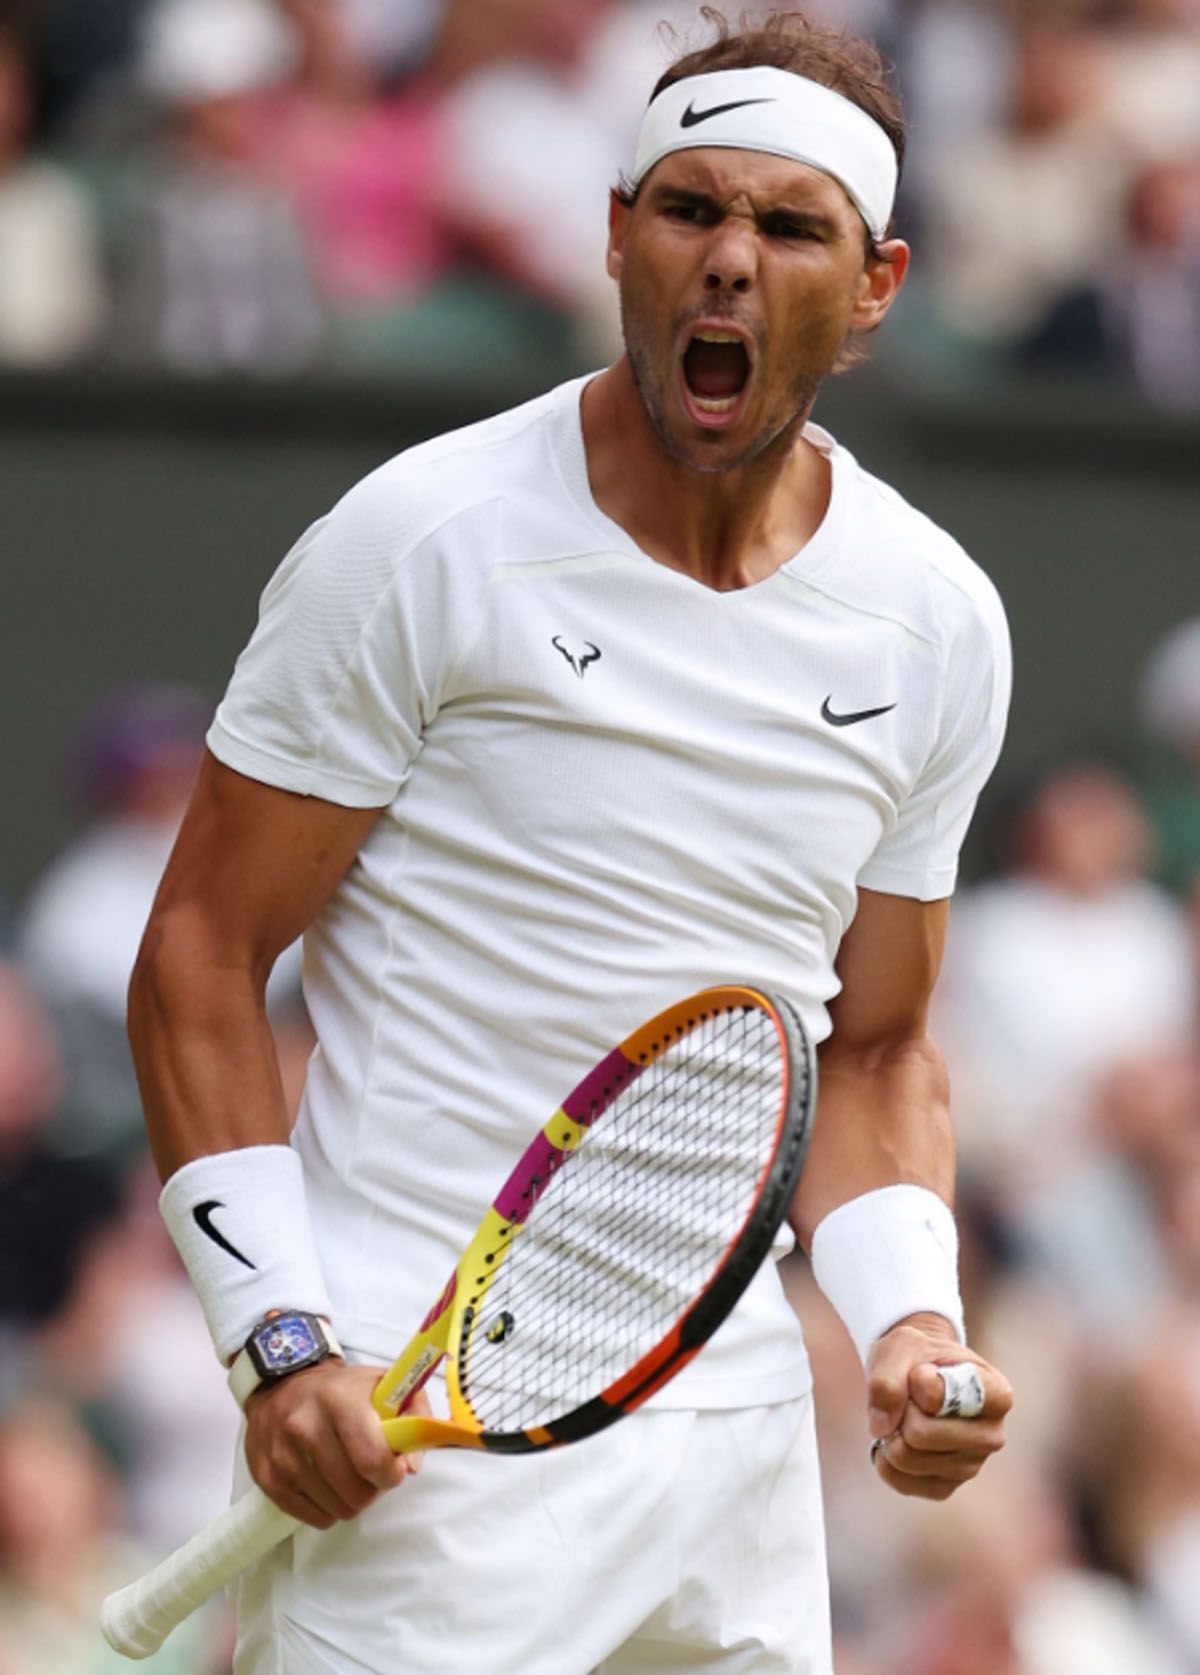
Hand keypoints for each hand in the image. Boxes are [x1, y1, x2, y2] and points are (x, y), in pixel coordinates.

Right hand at [244, 1361, 429, 1528]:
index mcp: (338, 1399)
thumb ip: (413, 1416)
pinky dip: (327, 1509)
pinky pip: (312, 1517)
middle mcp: (305, 1427)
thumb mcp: (383, 1383)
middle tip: (370, 1473)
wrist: (281, 1384)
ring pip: (337, 1509)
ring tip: (348, 1475)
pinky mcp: (266, 1479)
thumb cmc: (341, 1389)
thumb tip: (412, 1466)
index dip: (391, 1474)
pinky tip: (328, 1485)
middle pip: (356, 1492)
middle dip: (372, 1489)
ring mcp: (282, 1456)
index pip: (371, 1458)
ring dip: (351, 1500)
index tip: (395, 1469)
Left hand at [866, 1312, 1011, 1500]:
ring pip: (905, 1457)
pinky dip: (884, 1456)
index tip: (922, 1370)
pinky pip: (898, 1479)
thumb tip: (882, 1428)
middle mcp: (992, 1437)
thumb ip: (887, 1378)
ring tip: (907, 1415)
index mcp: (997, 1395)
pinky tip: (898, 1438)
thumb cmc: (917, 1359)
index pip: (943, 1397)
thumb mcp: (901, 1345)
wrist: (916, 1375)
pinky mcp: (945, 1487)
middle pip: (920, 1434)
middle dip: (900, 1410)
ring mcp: (971, 1467)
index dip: (916, 1380)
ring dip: (891, 1431)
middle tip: (911, 1397)